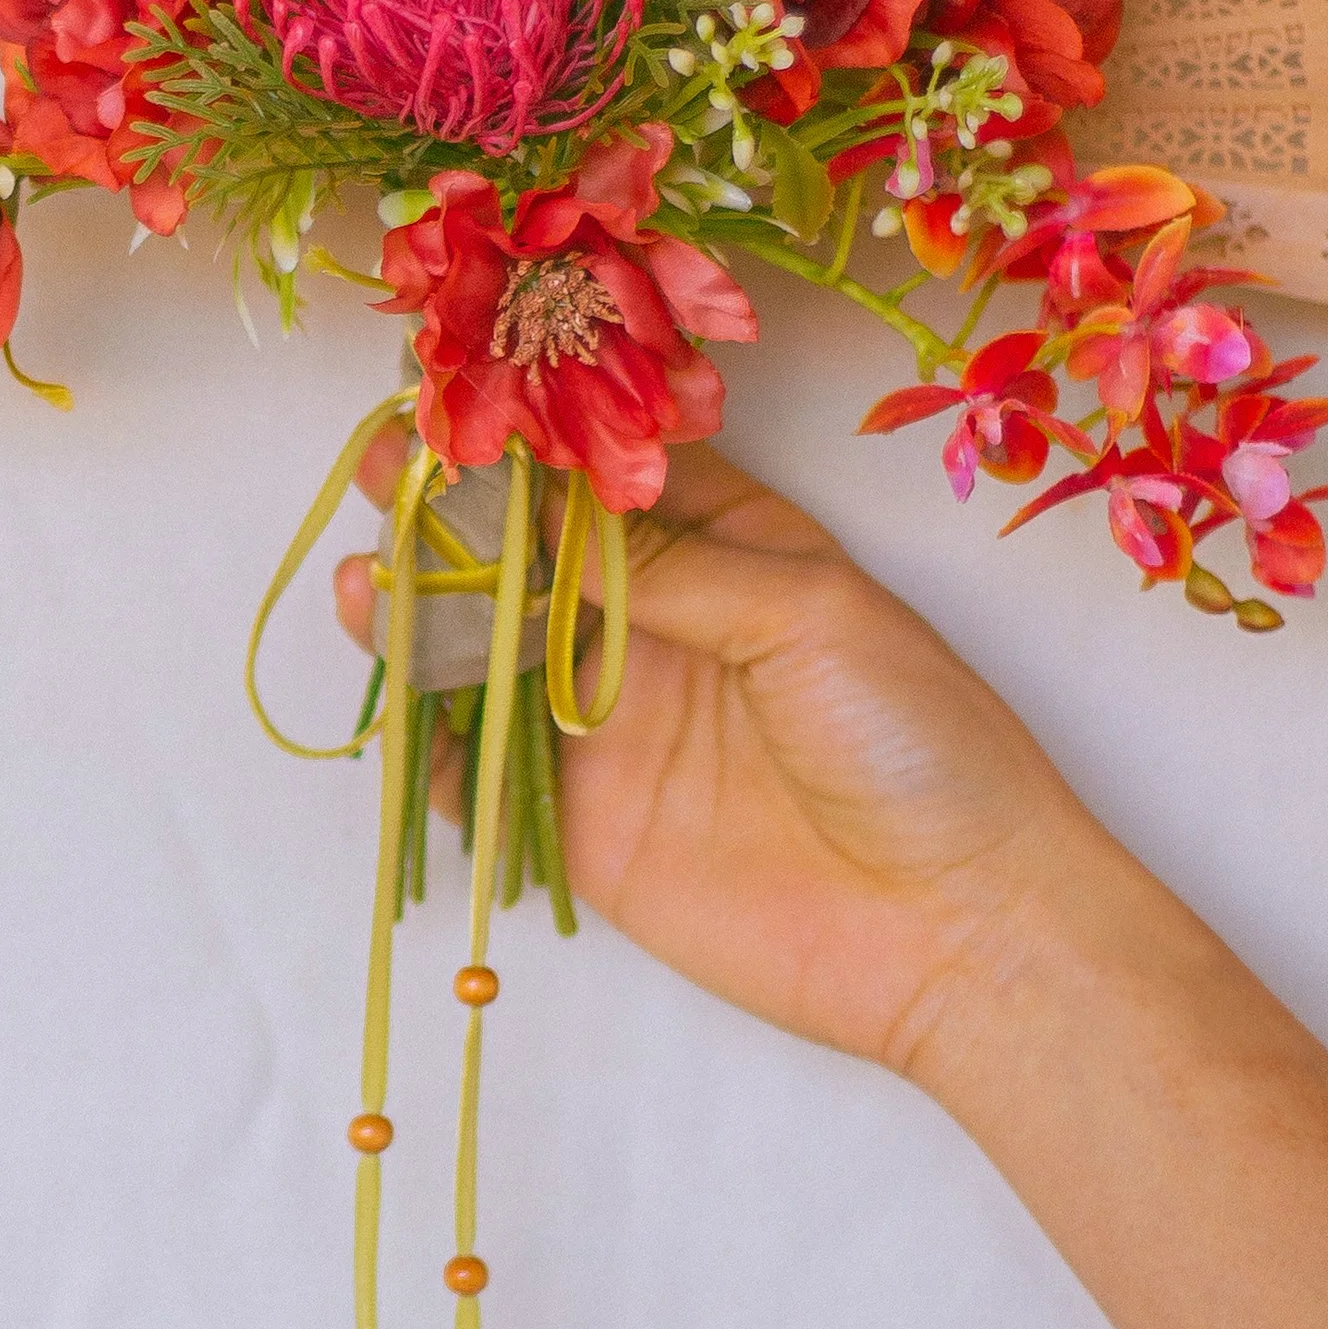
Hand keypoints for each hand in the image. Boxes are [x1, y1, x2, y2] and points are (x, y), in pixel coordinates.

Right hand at [334, 429, 1111, 1090]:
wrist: (959, 928)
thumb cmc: (922, 744)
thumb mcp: (805, 614)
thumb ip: (664, 566)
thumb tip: (536, 512)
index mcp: (731, 546)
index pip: (603, 472)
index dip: (527, 438)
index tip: (450, 400)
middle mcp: (662, 624)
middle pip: (527, 554)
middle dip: (450, 516)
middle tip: (379, 477)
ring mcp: (616, 725)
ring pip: (488, 656)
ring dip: (423, 617)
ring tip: (368, 582)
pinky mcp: (586, 826)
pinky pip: (484, 776)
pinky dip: (431, 742)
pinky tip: (397, 698)